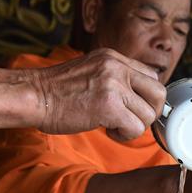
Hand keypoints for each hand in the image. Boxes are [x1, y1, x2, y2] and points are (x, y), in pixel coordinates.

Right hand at [33, 48, 165, 140]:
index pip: (152, 76)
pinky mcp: (109, 106)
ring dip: (134, 126)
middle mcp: (116, 67)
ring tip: (114, 125)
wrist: (32, 96)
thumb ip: (116, 79)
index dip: (148, 97)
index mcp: (113, 58)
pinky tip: (108, 131)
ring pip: (149, 114)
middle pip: (159, 93)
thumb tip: (142, 98)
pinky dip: (125, 135)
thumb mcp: (91, 72)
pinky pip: (136, 128)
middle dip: (150, 112)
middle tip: (131, 120)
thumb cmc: (58, 91)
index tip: (136, 108)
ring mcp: (113, 85)